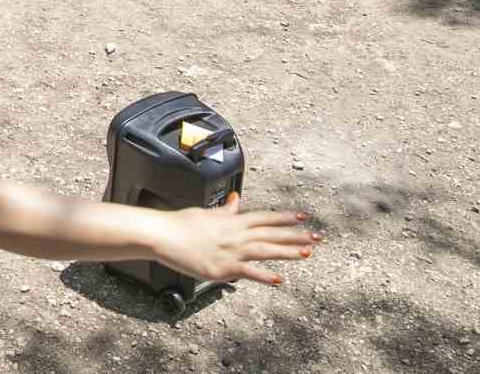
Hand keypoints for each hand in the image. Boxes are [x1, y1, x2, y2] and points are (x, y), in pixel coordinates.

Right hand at [153, 192, 320, 285]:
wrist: (162, 235)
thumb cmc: (180, 224)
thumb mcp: (206, 212)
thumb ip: (225, 211)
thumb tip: (235, 200)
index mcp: (232, 221)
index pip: (264, 217)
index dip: (284, 218)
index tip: (302, 217)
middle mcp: (235, 234)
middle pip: (271, 233)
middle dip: (295, 235)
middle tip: (317, 237)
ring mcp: (230, 251)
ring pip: (265, 250)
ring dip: (287, 251)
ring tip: (307, 254)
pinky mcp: (222, 268)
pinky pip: (247, 273)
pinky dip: (263, 276)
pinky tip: (278, 279)